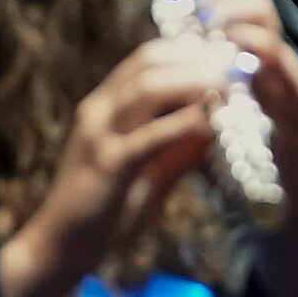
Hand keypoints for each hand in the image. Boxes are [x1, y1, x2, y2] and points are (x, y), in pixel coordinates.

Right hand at [0, 35, 228, 296]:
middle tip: (236, 60)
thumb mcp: (151, 168)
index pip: (148, 58)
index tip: (228, 53)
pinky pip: (149, 135)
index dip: (190, 49)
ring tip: (229, 82)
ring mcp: (98, 134)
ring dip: (193, 80)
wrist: (61, 246)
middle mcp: (99, 110)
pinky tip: (211, 122)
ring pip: (147, 87)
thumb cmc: (107, 209)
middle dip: (196, 56)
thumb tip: (218, 120)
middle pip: (149, 61)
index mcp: (106, 105)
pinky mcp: (106, 164)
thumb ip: (180, 144)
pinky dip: (183, 123)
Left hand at [206, 0, 297, 296]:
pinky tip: (262, 59)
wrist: (292, 219)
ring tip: (229, 21)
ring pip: (283, 53)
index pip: (241, 19)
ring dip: (257, 32)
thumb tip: (178, 55)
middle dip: (239, 3)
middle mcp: (282, 78)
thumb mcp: (224, 121)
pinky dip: (283, 72)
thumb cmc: (257, 171)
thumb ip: (209, 90)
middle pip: (266, 23)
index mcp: (257, 73)